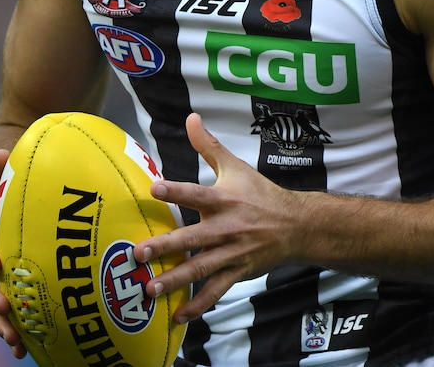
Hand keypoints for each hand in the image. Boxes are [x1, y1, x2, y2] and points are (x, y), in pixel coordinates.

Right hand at [0, 149, 27, 358]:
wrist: (20, 209)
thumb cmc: (18, 194)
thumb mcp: (14, 180)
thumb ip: (7, 169)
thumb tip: (1, 151)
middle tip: (5, 307)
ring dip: (1, 322)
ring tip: (14, 338)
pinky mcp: (8, 291)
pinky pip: (8, 314)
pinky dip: (13, 331)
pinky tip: (25, 350)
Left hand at [133, 113, 304, 324]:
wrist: (295, 225)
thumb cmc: (260, 193)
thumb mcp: (235, 166)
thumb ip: (208, 145)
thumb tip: (190, 117)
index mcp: (224, 199)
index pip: (197, 193)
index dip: (176, 190)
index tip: (153, 188)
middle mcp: (227, 227)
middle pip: (193, 238)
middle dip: (165, 247)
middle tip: (138, 253)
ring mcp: (232, 253)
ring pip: (200, 269)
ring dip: (174, 280)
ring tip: (149, 288)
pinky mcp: (237, 272)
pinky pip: (216, 291)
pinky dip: (198, 305)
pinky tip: (177, 316)